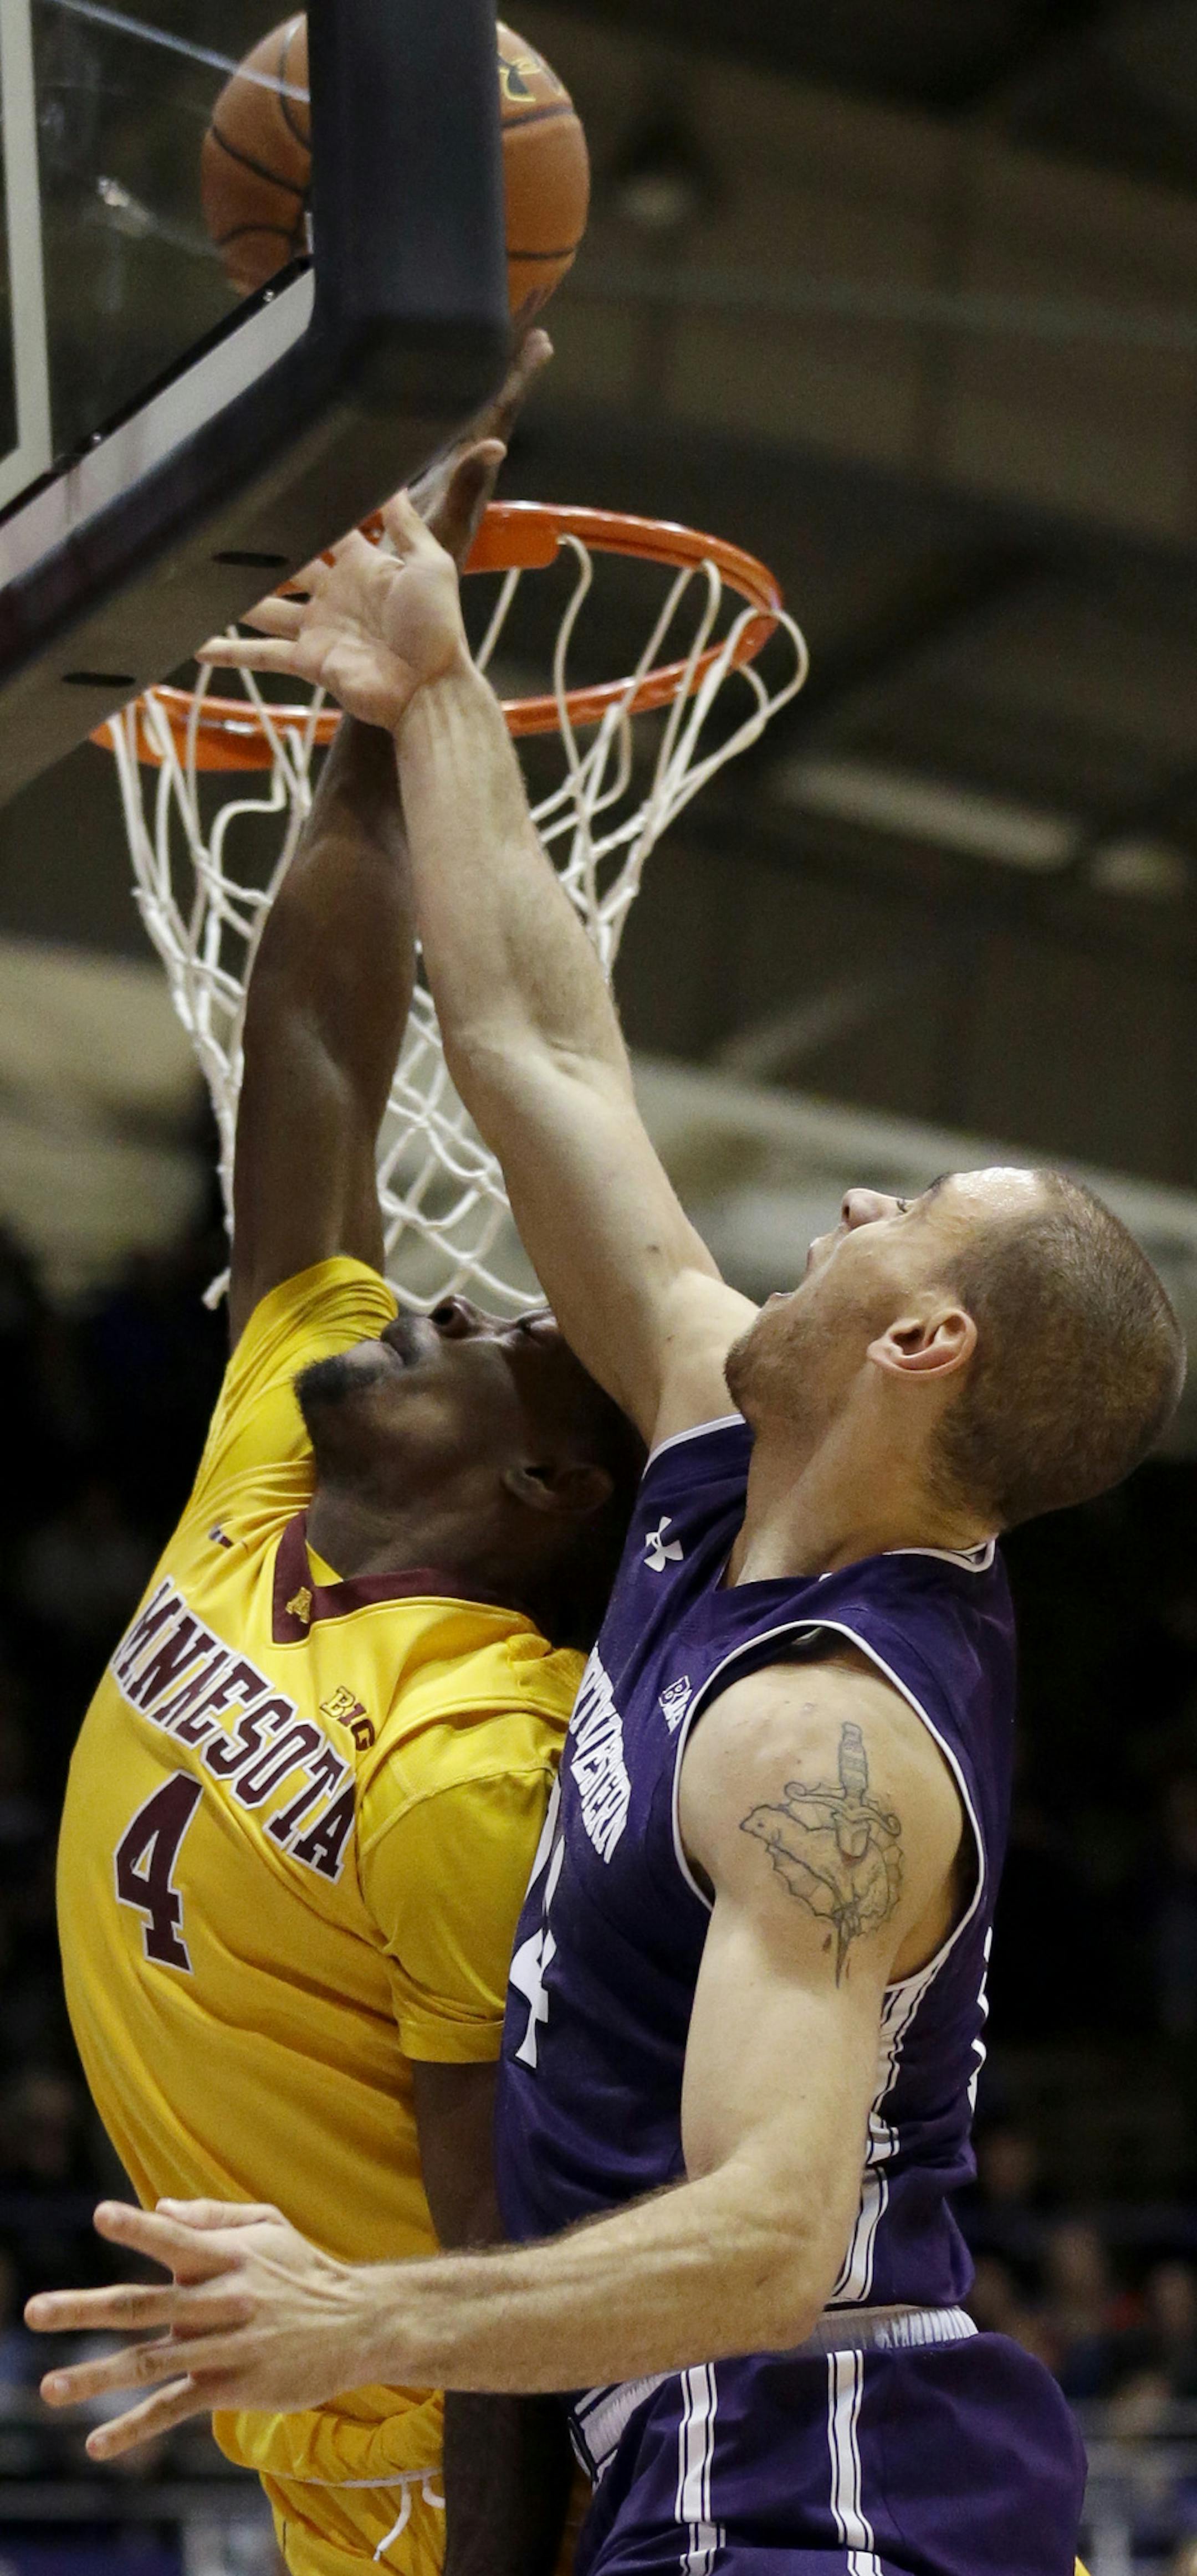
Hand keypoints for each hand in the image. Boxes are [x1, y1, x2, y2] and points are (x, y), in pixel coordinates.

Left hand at [26, 2198, 388, 2459]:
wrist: (356, 2323)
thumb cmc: (304, 2269)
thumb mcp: (269, 2224)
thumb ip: (213, 2216)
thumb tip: (161, 2211)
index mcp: (225, 2257)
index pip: (173, 2239)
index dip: (138, 2227)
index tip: (100, 2215)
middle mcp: (217, 2301)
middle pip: (141, 2304)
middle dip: (84, 2308)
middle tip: (32, 2310)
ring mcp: (222, 2347)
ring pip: (148, 2362)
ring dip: (95, 2375)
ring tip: (49, 2386)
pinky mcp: (229, 2387)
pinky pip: (172, 2408)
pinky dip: (133, 2427)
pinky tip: (96, 2443)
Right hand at [199, 494, 469, 731]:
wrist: (429, 689)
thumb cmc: (437, 627)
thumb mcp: (430, 563)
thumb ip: (406, 523)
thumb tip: (394, 479)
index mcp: (363, 565)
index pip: (329, 530)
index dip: (306, 511)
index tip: (275, 486)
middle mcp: (335, 593)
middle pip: (288, 563)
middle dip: (260, 548)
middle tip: (223, 523)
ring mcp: (318, 627)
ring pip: (265, 607)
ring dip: (235, 597)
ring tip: (198, 577)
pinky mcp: (307, 660)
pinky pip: (262, 655)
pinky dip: (229, 653)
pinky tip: (196, 645)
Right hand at [412, 328, 550, 566]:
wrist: (412, 585)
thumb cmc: (426, 557)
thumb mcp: (447, 517)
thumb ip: (468, 479)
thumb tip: (496, 443)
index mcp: (474, 461)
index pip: (503, 409)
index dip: (521, 374)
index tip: (543, 340)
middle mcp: (471, 459)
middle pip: (497, 401)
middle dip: (514, 364)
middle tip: (533, 323)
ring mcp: (456, 465)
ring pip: (478, 411)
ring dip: (492, 380)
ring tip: (504, 346)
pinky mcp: (437, 474)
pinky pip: (456, 426)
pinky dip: (461, 403)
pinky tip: (457, 395)